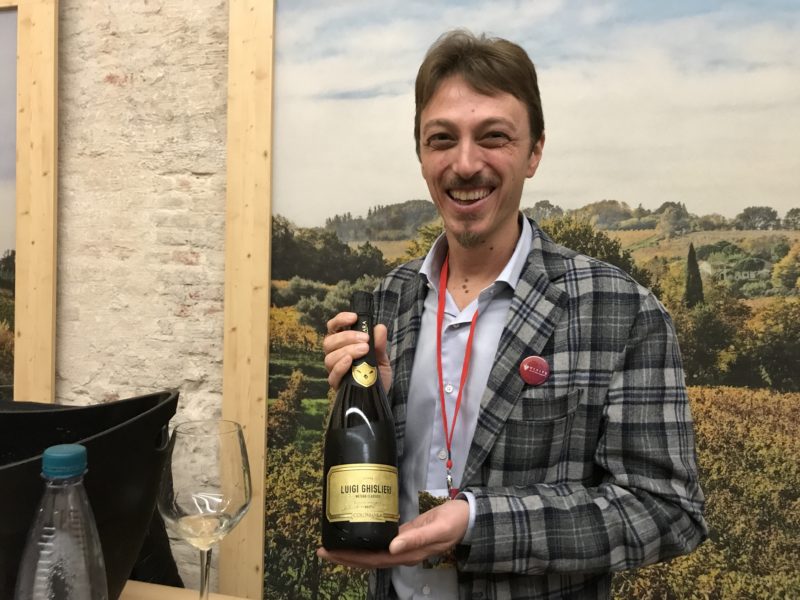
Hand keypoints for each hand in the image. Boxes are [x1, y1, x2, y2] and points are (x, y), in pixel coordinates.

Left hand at [317, 499, 468, 568]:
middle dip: (345, 556)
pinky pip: (381, 543)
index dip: (351, 558)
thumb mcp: (437, 529)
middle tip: (322, 550)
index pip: (373, 559)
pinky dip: (366, 541)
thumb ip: (415, 538)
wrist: (469, 518)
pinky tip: (358, 535)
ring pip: (373, 553)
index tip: (331, 552)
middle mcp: (402, 553)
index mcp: (408, 553)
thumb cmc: (454, 522)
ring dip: (353, 551)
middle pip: (368, 560)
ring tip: (333, 545)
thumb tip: (391, 547)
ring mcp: (404, 546)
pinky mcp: (405, 536)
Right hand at [323, 311, 390, 390]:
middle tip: (365, 339)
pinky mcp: (337, 385)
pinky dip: (340, 366)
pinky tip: (350, 361)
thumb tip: (380, 327)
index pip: (333, 328)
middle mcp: (335, 355)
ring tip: (364, 350)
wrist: (380, 396)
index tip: (353, 317)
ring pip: (330, 357)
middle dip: (347, 337)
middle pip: (329, 341)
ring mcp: (334, 371)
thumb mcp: (382, 358)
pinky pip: (333, 374)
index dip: (340, 320)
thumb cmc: (377, 374)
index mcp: (343, 344)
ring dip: (347, 350)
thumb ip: (380, 344)